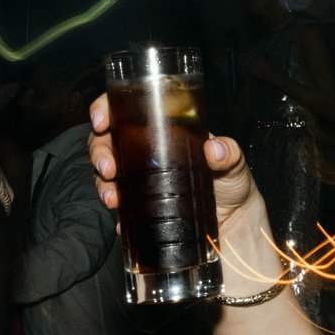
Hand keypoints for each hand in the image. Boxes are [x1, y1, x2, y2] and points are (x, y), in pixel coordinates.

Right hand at [86, 92, 267, 232]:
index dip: (105, 109)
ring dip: (102, 184)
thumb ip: (228, 154)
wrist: (235, 226)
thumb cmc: (233, 185)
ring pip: (106, 174)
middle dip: (99, 151)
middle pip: (107, 142)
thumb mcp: (234, 164)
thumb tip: (213, 150)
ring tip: (112, 197)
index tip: (101, 120)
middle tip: (107, 167)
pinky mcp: (141, 208)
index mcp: (162, 131)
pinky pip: (121, 209)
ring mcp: (140, 181)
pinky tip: (121, 222)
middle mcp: (145, 153)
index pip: (125, 110)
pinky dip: (118, 215)